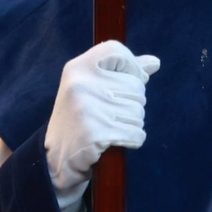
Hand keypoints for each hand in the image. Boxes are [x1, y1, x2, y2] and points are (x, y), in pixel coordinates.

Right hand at [43, 41, 157, 211]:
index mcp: (78, 68)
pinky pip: (136, 133)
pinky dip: (133, 140)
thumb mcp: (94, 88)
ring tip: (112, 129)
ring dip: (132, 124)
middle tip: (112, 116)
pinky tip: (117, 142)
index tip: (128, 83)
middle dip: (132, 104)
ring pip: (138, 112)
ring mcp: (86, 109)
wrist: (56, 160)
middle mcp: (80, 84)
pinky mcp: (93, 134)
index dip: (131, 68)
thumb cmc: (81, 118)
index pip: (117, 52)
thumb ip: (124, 73)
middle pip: (136, 87)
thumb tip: (155, 63)